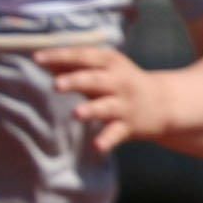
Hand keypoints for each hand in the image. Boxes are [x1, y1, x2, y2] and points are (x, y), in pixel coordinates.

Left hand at [36, 42, 167, 153]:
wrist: (165, 103)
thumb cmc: (121, 82)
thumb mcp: (102, 69)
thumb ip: (73, 66)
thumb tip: (42, 60)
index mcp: (110, 62)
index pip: (83, 56)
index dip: (60, 56)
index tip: (37, 58)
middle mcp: (118, 81)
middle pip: (94, 79)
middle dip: (76, 81)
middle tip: (56, 85)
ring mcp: (124, 104)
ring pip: (106, 106)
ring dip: (92, 110)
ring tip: (76, 114)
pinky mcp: (129, 125)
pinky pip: (116, 133)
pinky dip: (107, 140)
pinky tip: (97, 147)